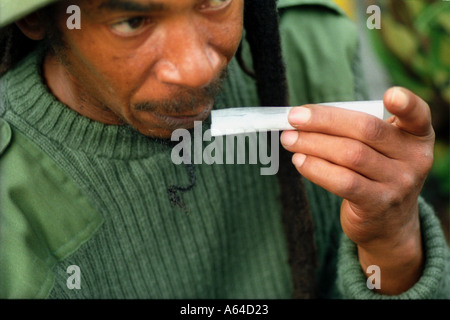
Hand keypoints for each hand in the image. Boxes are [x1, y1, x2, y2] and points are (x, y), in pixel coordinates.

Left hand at [280, 87, 434, 293]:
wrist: (388, 223)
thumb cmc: (375, 173)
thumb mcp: (381, 149)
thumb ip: (355, 130)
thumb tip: (305, 117)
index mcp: (416, 136)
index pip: (417, 115)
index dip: (406, 103)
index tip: (389, 94)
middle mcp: (414, 159)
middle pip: (366, 130)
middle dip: (324, 120)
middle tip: (294, 117)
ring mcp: (398, 184)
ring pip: (350, 155)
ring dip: (312, 144)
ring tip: (288, 139)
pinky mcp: (377, 204)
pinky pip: (343, 182)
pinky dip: (316, 168)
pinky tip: (299, 161)